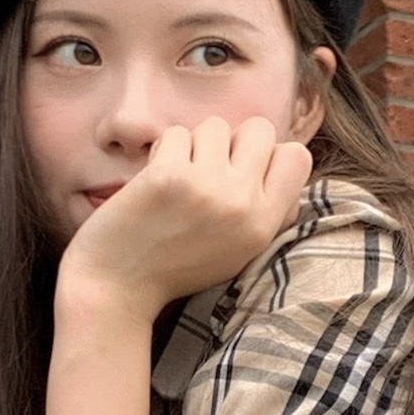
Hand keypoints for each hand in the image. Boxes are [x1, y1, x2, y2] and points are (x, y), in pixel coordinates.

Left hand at [58, 117, 311, 316]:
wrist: (116, 288)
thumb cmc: (176, 267)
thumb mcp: (240, 250)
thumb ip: (268, 210)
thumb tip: (281, 161)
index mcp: (264, 224)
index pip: (297, 156)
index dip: (269, 155)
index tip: (242, 172)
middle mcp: (242, 204)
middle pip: (259, 129)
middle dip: (233, 141)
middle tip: (208, 169)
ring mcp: (206, 187)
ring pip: (215, 126)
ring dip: (194, 145)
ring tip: (178, 178)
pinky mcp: (168, 176)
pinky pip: (177, 133)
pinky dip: (164, 150)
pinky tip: (154, 179)